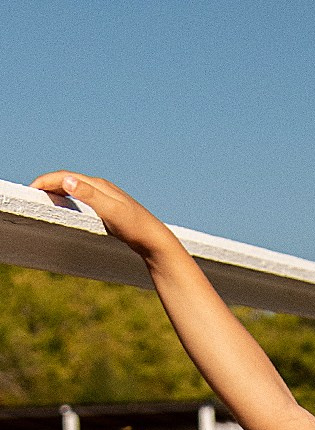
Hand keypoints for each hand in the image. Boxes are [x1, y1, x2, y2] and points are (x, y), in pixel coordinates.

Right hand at [29, 173, 173, 258]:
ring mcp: (106, 196)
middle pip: (69, 179)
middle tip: (32, 192)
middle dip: (49, 182)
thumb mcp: (111, 212)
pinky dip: (69, 197)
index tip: (31, 189)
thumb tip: (67, 181)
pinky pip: (83, 197)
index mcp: (99, 185)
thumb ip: (90, 196)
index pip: (66, 176)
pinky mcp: (108, 207)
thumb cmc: (135, 227)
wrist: (155, 240)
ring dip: (58, 188)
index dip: (46, 180)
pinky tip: (68, 205)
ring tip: (44, 196)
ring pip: (76, 187)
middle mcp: (101, 187)